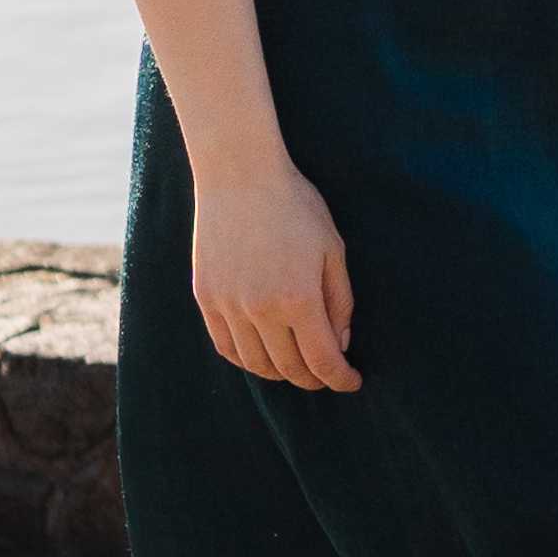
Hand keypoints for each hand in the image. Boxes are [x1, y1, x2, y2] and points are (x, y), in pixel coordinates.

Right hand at [193, 162, 358, 392]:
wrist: (239, 175)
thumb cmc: (295, 206)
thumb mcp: (332, 248)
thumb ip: (340, 300)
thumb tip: (341, 343)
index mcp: (298, 298)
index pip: (322, 360)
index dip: (340, 378)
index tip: (352, 381)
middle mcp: (260, 310)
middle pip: (289, 368)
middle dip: (314, 378)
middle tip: (328, 374)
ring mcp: (228, 307)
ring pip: (256, 364)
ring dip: (282, 373)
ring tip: (298, 367)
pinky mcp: (206, 298)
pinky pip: (226, 347)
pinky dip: (248, 360)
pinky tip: (262, 356)